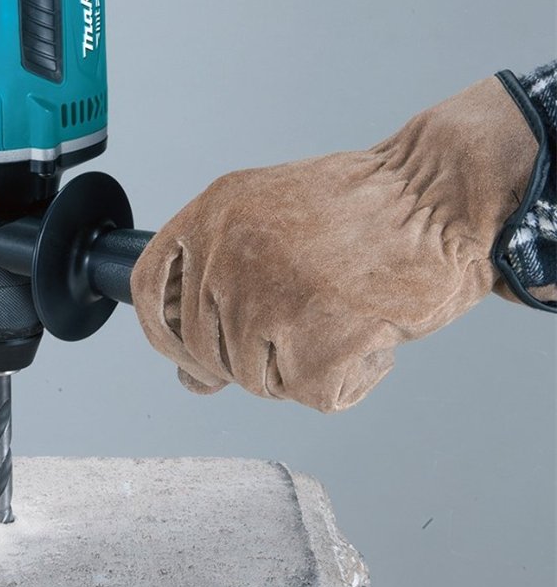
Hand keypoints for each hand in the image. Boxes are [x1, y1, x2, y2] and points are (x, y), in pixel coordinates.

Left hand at [131, 76, 538, 411]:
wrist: (439, 192)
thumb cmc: (363, 208)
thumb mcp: (269, 226)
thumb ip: (219, 288)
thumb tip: (192, 378)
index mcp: (210, 215)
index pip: (146, 292)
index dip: (164, 335)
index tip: (189, 355)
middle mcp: (226, 253)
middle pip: (204, 347)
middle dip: (249, 356)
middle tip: (302, 324)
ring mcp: (266, 297)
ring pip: (254, 378)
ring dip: (297, 367)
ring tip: (339, 316)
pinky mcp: (315, 337)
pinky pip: (309, 393)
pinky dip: (343, 379)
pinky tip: (365, 336)